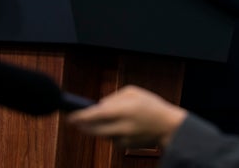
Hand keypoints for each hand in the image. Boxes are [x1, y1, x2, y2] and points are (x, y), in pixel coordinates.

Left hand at [66, 85, 186, 148]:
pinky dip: (110, 132)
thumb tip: (99, 106)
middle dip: (82, 125)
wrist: (168, 127)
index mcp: (124, 110)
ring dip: (97, 127)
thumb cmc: (150, 105)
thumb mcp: (133, 92)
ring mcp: (124, 138)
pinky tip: (118, 125)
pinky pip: (111, 138)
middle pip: (95, 130)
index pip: (97, 115)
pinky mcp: (126, 146)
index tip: (70, 116)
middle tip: (74, 120)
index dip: (82, 117)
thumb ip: (114, 97)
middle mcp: (123, 126)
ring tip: (100, 118)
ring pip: (102, 134)